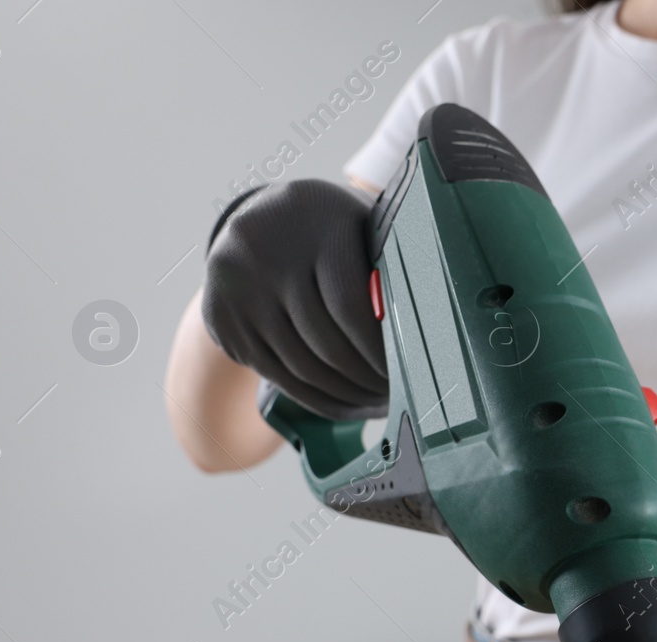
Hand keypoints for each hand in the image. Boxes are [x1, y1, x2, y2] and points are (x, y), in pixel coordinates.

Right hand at [202, 180, 386, 420]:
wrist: (257, 221)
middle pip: (324, 341)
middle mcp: (266, 248)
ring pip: (301, 365)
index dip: (380, 349)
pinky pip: (277, 374)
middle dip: (366, 378)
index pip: (350, 306)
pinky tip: (347, 406)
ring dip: (346, 395)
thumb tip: (434, 332)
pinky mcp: (222, 317)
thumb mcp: (360, 229)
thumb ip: (388, 268)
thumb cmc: (334, 232)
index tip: (408, 373)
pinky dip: (317, 399)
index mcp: (315, 221)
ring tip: (378, 405)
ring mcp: (237, 285)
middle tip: (398, 397)